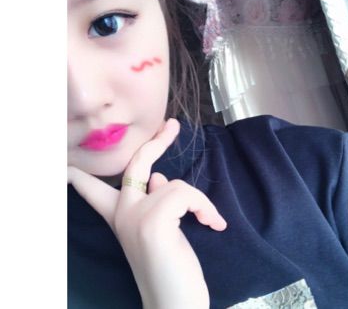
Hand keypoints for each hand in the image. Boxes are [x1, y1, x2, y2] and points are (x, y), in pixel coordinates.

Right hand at [68, 118, 226, 308]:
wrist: (174, 304)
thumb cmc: (169, 269)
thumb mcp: (157, 230)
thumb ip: (153, 202)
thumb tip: (158, 177)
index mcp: (120, 217)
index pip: (92, 189)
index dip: (82, 174)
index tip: (65, 164)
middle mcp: (122, 213)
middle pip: (136, 163)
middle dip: (156, 142)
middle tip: (172, 125)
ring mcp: (135, 216)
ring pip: (174, 184)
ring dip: (198, 201)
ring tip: (207, 220)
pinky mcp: (154, 221)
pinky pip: (187, 194)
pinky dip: (205, 206)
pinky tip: (212, 224)